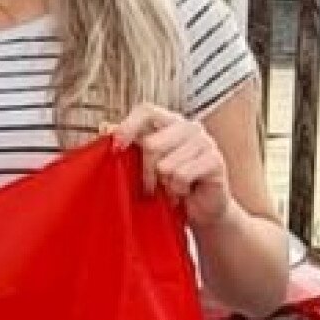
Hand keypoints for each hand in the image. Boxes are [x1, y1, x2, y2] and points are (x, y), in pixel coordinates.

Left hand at [110, 103, 232, 226]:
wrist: (202, 208)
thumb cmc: (171, 184)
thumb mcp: (145, 163)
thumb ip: (129, 144)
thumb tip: (105, 127)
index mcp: (169, 122)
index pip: (146, 110)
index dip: (128, 126)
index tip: (116, 146)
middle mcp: (188, 127)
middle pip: (151, 144)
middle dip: (145, 171)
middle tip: (150, 185)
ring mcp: (204, 142)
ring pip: (166, 165)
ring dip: (164, 184)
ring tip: (170, 187)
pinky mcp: (215, 161)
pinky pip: (182, 176)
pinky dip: (177, 189)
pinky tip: (183, 191)